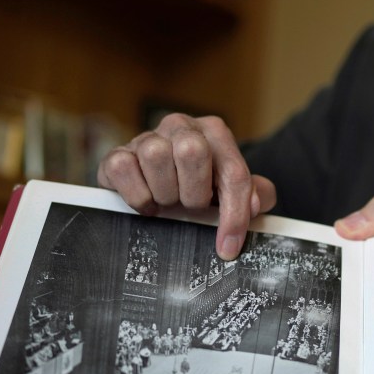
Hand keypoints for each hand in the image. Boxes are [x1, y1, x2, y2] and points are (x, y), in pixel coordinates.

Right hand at [97, 113, 275, 259]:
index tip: (228, 247)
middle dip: (193, 193)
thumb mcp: (233, 190)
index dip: (234, 214)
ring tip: (168, 202)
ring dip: (164, 193)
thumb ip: (256, 195)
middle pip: (192, 151)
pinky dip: (136, 194)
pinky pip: (123, 168)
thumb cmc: (202, 187)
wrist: (160, 181)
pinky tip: (146, 203)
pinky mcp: (117, 153)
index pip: (232, 172)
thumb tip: (253, 205)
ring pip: (156, 156)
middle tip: (190, 207)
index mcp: (214, 133)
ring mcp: (147, 136)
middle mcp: (181, 126)